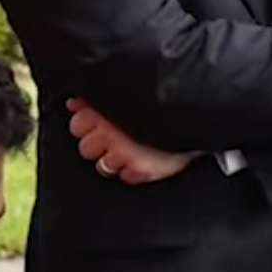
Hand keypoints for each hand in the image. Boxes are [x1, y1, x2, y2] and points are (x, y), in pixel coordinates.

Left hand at [65, 97, 195, 183]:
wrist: (197, 116)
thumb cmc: (163, 105)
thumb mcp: (128, 94)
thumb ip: (97, 100)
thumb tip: (73, 104)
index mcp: (107, 109)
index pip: (77, 124)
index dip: (88, 126)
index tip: (99, 125)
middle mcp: (112, 130)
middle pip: (86, 148)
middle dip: (98, 145)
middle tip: (116, 138)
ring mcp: (125, 152)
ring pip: (103, 166)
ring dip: (114, 160)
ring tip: (129, 150)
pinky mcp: (141, 169)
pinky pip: (126, 177)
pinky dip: (133, 172)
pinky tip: (144, 159)